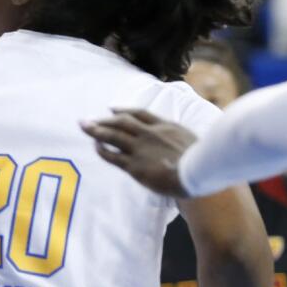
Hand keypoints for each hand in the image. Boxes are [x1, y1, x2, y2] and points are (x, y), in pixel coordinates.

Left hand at [80, 108, 194, 195]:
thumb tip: (176, 139)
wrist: (198, 177)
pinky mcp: (135, 165)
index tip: (112, 109)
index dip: (124, 110)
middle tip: (88, 119)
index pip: (141, 114)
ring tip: (84, 126)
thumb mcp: (193, 141)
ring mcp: (141, 149)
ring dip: (96, 130)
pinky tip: (96, 146)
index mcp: (166, 126)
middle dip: (104, 120)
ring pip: (113, 136)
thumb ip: (179, 137)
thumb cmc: (202, 164)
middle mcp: (150, 134)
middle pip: (122, 122)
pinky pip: (113, 156)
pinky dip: (102, 150)